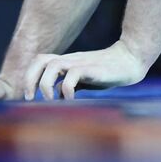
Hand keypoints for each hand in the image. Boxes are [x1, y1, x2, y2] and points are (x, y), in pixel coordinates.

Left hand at [23, 40, 147, 99]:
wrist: (131, 60)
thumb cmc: (108, 72)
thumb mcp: (84, 79)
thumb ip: (70, 84)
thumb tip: (55, 96)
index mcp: (67, 62)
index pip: (40, 61)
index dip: (29, 77)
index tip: (29, 97)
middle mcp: (71, 60)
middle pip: (41, 60)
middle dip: (30, 80)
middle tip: (31, 98)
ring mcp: (81, 62)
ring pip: (53, 65)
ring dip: (46, 85)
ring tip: (51, 101)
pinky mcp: (92, 68)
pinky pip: (72, 75)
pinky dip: (66, 90)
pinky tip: (70, 100)